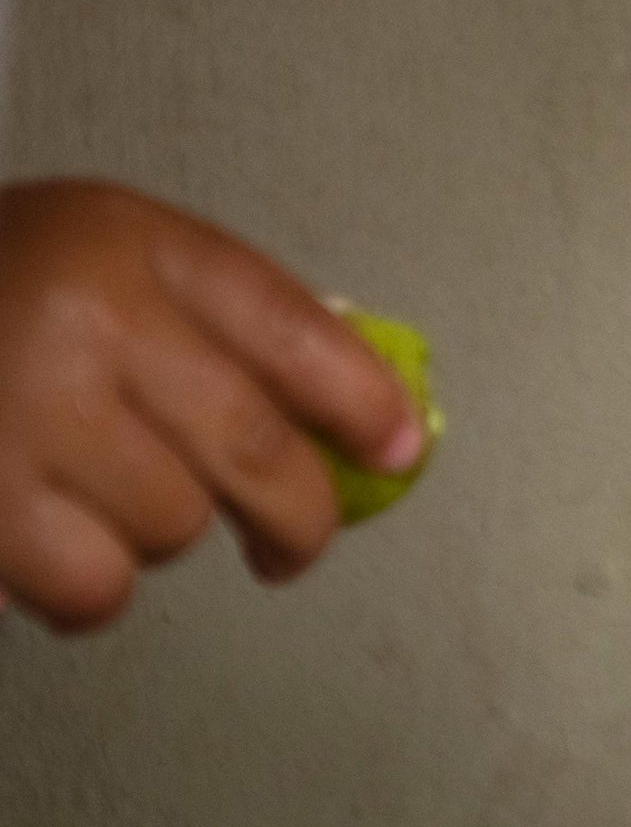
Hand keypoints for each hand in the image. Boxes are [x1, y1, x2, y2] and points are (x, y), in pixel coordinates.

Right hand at [0, 180, 423, 628]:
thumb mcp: (98, 252)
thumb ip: (216, 320)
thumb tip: (357, 417)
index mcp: (133, 241)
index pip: (301, 331)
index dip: (367, 406)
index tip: (398, 453)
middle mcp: (87, 316)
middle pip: (259, 450)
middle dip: (299, 516)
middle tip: (292, 544)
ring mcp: (24, 410)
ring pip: (175, 526)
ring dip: (157, 534)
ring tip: (98, 497)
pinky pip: (93, 585)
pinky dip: (89, 585)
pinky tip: (53, 544)